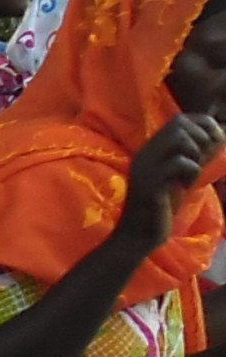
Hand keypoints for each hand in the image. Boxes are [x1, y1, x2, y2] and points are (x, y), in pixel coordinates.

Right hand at [117, 112, 225, 251]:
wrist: (138, 237)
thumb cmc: (161, 208)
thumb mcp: (180, 176)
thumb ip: (194, 157)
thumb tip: (218, 136)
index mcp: (151, 150)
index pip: (180, 119)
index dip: (204, 125)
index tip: (213, 145)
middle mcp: (145, 154)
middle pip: (180, 124)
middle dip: (202, 138)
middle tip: (204, 161)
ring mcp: (146, 167)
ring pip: (181, 140)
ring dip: (197, 155)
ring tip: (193, 173)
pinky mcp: (151, 183)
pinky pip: (181, 163)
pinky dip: (192, 173)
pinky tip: (186, 187)